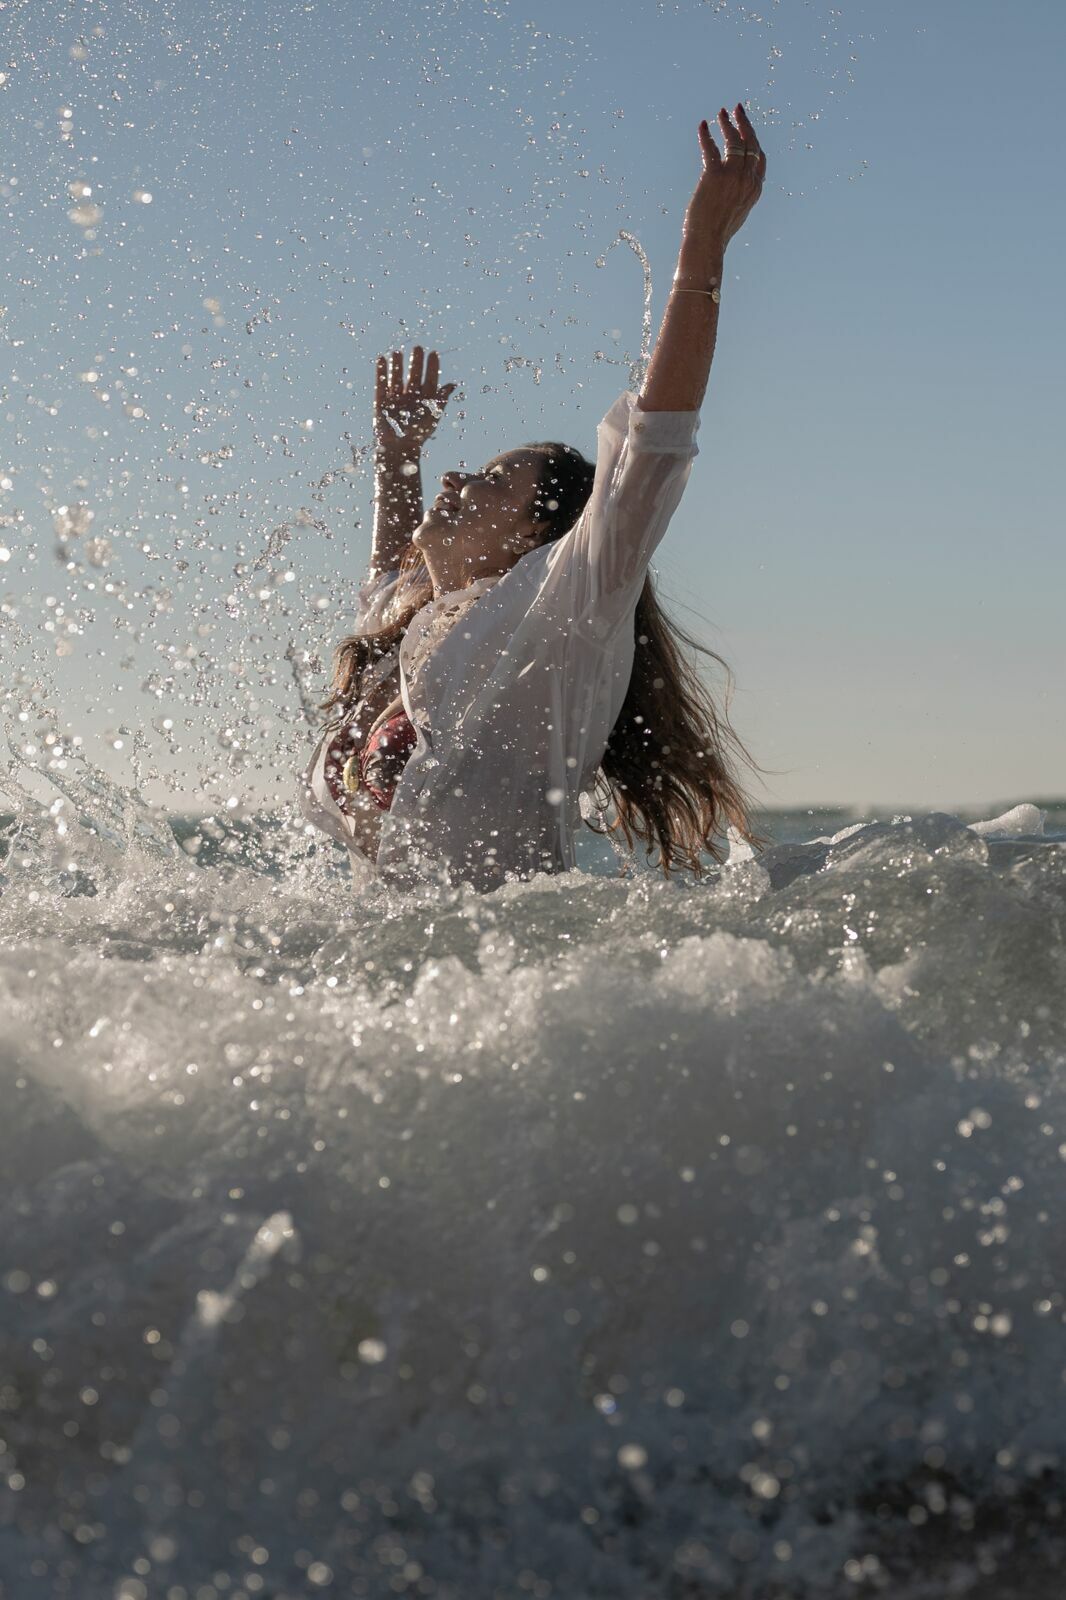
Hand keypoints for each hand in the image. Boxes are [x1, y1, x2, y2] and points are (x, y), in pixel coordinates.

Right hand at [373, 345, 456, 453]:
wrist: (398, 448)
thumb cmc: (418, 434)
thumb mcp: (433, 415)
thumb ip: (441, 399)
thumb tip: (453, 384)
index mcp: (424, 401)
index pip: (429, 380)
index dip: (431, 367)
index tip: (433, 354)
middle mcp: (410, 398)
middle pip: (413, 376)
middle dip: (415, 362)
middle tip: (418, 348)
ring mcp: (395, 399)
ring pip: (396, 378)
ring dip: (397, 365)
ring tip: (398, 352)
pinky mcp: (381, 401)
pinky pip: (381, 384)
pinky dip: (381, 372)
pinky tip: (382, 359)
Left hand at [679, 104, 765, 273]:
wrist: (707, 242)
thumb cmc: (717, 233)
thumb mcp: (737, 213)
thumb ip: (739, 195)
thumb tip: (733, 187)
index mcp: (755, 189)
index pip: (760, 158)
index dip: (754, 140)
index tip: (746, 128)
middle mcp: (747, 180)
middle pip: (751, 143)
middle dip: (744, 123)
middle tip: (737, 109)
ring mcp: (733, 176)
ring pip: (734, 141)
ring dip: (727, 124)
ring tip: (720, 113)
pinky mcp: (715, 175)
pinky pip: (711, 148)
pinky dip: (706, 135)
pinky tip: (702, 125)